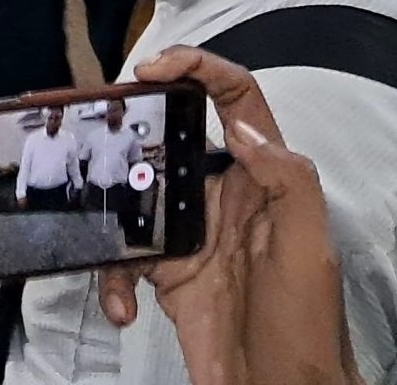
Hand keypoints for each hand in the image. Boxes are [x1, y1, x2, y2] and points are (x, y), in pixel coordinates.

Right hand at [101, 49, 361, 384]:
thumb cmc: (305, 328)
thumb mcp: (308, 250)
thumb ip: (288, 180)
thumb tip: (241, 125)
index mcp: (263, 180)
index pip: (236, 99)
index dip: (198, 68)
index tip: (149, 68)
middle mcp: (224, 197)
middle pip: (169, 135)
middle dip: (126, 128)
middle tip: (88, 129)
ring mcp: (190, 233)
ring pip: (132, 193)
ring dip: (107, 211)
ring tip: (93, 230)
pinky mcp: (164, 273)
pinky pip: (121, 255)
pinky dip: (110, 279)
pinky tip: (121, 305)